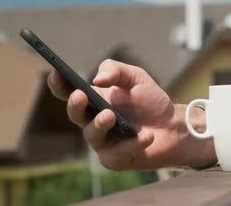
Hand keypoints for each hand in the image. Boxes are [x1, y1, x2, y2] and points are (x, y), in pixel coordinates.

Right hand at [47, 59, 215, 169]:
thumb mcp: (136, 77)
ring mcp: (102, 141)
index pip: (68, 92)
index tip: (56, 74)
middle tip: (81, 95)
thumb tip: (97, 79)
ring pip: (91, 135)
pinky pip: (117, 153)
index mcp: (93, 99)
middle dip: (75, 105)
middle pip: (75, 114)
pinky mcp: (114, 159)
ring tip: (111, 116)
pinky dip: (133, 143)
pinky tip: (147, 136)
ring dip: (99, 124)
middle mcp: (92, 120)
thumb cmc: (150, 101)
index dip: (58, 84)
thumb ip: (116, 71)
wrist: (174, 126)